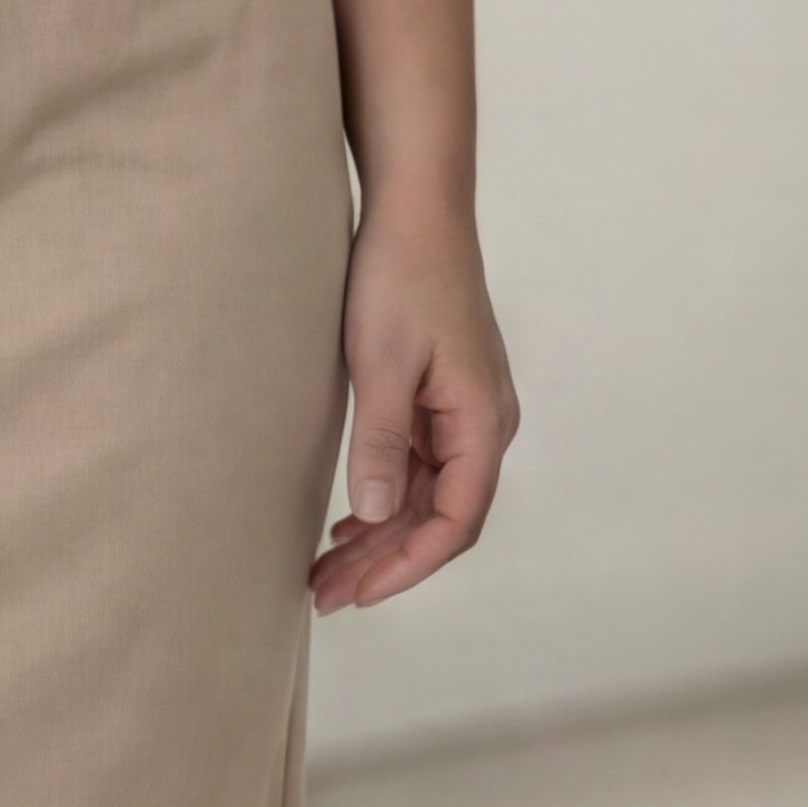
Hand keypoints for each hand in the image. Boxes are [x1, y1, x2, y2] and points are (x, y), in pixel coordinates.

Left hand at [312, 196, 517, 615]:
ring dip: (378, 535)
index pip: (455, 523)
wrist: (415, 210)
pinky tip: (347, 521)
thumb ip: (381, 442)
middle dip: (383, 562)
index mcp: (483, 423)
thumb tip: (377, 514)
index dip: (407, 566)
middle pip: (439, 518)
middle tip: (324, 596)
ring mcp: (464, 412)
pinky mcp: (441, 397)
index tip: (360, 594)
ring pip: (426, 496)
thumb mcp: (381, 363)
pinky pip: (419, 467)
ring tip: (324, 570)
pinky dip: (384, 498)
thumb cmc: (401, 276)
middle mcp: (483, 425)